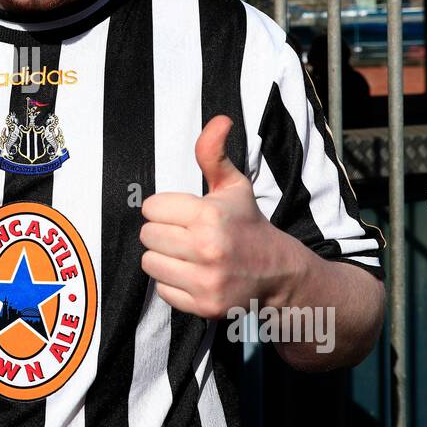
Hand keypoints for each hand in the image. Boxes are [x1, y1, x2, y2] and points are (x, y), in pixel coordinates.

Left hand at [139, 115, 302, 318]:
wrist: (278, 272)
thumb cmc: (247, 224)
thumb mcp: (233, 186)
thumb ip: (214, 154)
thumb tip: (218, 119)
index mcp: (210, 215)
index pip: (152, 208)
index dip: (165, 209)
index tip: (184, 214)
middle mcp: (208, 248)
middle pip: (147, 236)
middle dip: (162, 233)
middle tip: (185, 235)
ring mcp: (206, 280)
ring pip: (150, 263)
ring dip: (163, 258)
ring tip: (187, 255)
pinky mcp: (204, 306)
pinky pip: (162, 290)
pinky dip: (173, 284)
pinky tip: (194, 275)